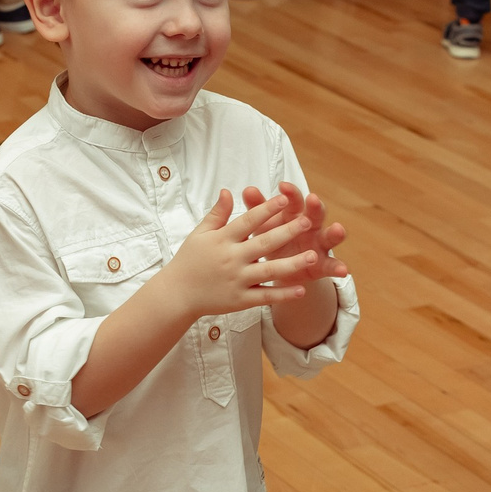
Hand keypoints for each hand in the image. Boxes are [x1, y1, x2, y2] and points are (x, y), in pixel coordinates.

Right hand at [155, 189, 343, 318]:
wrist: (176, 294)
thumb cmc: (189, 260)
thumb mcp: (200, 234)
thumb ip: (217, 214)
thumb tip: (228, 191)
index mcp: (222, 239)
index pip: (248, 221)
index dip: (266, 209)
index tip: (285, 199)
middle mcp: (232, 258)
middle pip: (264, 243)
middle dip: (287, 231)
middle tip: (307, 221)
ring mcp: (237, 280)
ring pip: (269, 271)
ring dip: (292, 264)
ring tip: (314, 257)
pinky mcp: (240, 300)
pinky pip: (265, 297)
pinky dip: (283, 294)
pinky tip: (301, 290)